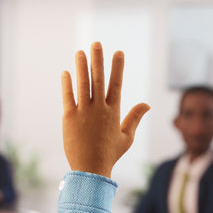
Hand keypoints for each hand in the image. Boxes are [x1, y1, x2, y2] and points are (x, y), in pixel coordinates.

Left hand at [61, 42, 149, 177]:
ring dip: (81, 67)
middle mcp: (99, 109)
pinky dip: (67, 84)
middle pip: (98, 79)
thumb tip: (147, 104)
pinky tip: (66, 72)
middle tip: (96, 43)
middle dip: (98, 60)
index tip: (118, 52)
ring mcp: (84, 112)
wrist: (90, 169)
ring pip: (82, 84)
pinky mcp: (69, 118)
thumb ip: (135, 118)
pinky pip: (68, 96)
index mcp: (114, 112)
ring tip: (80, 52)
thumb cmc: (109, 154)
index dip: (117, 67)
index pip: (116, 84)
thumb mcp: (126, 137)